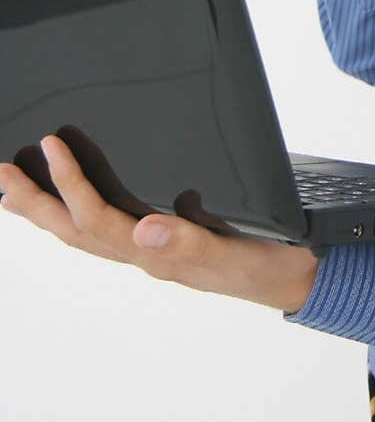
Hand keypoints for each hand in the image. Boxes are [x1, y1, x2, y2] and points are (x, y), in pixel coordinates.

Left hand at [0, 134, 319, 312]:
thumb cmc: (270, 264)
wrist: (299, 275)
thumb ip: (191, 245)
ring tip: (14, 188)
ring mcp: (152, 252)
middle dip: (35, 202)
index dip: (71, 184)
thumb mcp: (236, 254)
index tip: (52, 146)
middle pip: (76, 230)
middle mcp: (147, 254)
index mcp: (159, 255)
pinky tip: (71, 203)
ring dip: (47, 210)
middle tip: (2, 173)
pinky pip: (106, 230)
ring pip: (85, 233)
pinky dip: (77, 214)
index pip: (99, 220)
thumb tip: (145, 230)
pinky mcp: (163, 243)